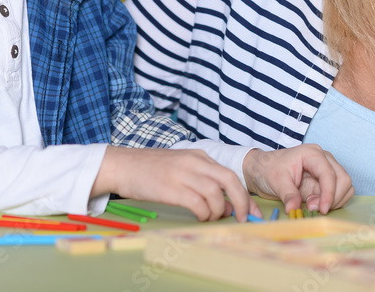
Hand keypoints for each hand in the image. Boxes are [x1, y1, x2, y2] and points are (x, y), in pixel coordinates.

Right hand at [93, 146, 254, 221]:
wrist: (121, 165)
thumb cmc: (150, 170)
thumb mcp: (181, 169)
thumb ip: (204, 183)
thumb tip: (226, 206)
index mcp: (199, 156)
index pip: (231, 175)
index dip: (245, 195)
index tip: (253, 211)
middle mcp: (194, 162)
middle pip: (230, 181)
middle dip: (241, 203)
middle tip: (241, 218)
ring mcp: (182, 174)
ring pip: (215, 194)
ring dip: (217, 212)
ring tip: (209, 217)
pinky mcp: (171, 188)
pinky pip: (198, 204)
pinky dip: (203, 214)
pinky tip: (198, 217)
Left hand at [242, 144, 353, 214]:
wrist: (263, 170)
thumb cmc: (269, 169)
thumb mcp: (276, 181)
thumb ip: (288, 195)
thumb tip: (294, 209)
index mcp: (312, 154)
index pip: (329, 173)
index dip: (329, 193)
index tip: (322, 209)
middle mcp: (324, 159)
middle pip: (343, 179)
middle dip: (332, 198)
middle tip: (312, 207)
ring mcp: (327, 169)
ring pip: (345, 187)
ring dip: (333, 201)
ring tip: (311, 205)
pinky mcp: (326, 180)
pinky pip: (341, 193)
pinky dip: (333, 202)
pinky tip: (315, 204)